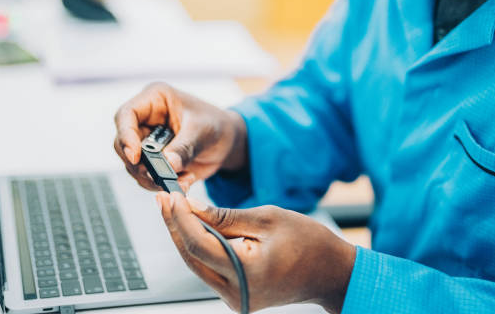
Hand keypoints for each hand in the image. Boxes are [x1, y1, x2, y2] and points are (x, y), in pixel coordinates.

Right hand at [114, 82, 246, 191]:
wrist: (227, 142)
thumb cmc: (216, 125)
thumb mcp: (203, 131)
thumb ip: (185, 147)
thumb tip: (167, 164)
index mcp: (155, 100)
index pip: (126, 115)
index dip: (125, 136)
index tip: (135, 156)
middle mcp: (145, 120)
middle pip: (123, 143)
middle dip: (139, 163)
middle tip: (158, 175)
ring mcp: (147, 142)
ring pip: (132, 164)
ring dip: (153, 177)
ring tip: (183, 178)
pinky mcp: (153, 161)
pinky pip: (146, 177)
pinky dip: (162, 184)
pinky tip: (185, 180)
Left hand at [156, 191, 356, 313]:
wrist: (331, 272)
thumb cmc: (309, 243)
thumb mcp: (267, 218)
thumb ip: (225, 216)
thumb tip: (192, 207)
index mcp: (247, 272)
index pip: (198, 244)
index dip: (180, 218)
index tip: (170, 196)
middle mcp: (237, 293)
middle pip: (191, 257)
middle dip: (175, 226)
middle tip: (164, 199)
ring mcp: (236, 299)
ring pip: (197, 264)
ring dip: (184, 236)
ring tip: (174, 209)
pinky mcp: (237, 296)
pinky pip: (209, 269)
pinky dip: (199, 248)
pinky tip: (193, 227)